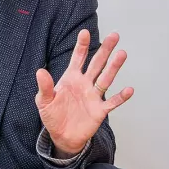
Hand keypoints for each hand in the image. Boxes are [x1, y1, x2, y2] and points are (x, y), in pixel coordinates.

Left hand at [36, 30, 133, 155]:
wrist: (62, 136)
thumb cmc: (53, 116)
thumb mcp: (44, 101)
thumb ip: (45, 87)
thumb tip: (40, 71)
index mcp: (71, 78)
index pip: (78, 58)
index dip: (82, 46)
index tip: (85, 32)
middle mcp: (85, 84)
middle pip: (97, 63)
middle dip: (105, 50)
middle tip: (114, 36)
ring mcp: (94, 96)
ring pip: (106, 78)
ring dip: (114, 67)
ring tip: (122, 54)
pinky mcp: (100, 110)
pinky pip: (112, 102)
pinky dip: (121, 97)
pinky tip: (128, 89)